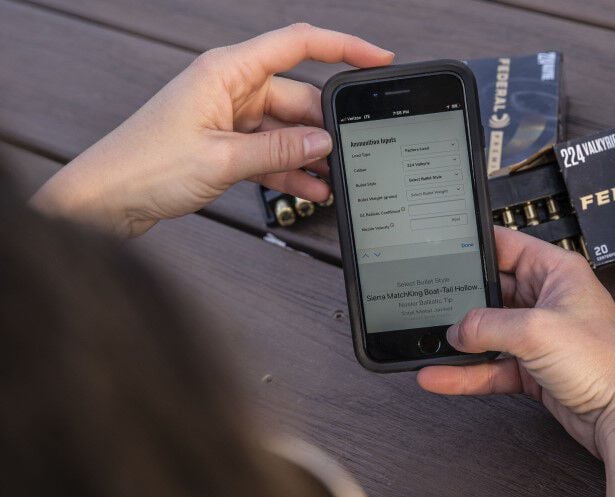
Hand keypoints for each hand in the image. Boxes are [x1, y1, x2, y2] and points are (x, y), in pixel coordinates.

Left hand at [31, 24, 393, 236]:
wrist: (105, 200)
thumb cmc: (143, 166)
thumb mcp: (222, 158)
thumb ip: (278, 150)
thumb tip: (321, 142)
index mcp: (226, 70)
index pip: (296, 43)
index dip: (342, 46)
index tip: (376, 58)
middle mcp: (229, 88)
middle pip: (296, 95)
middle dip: (322, 125)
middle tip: (349, 151)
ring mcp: (227, 117)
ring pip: (284, 129)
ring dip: (307, 155)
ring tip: (332, 179)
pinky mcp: (224, 144)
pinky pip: (269, 152)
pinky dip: (288, 170)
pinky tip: (309, 189)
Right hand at [418, 228, 614, 496]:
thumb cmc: (605, 362)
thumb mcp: (537, 330)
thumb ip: (488, 325)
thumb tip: (456, 330)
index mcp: (556, 271)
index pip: (506, 246)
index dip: (475, 246)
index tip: (443, 247)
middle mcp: (547, 299)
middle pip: (492, 291)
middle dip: (460, 300)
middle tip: (427, 301)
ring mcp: (540, 335)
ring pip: (488, 333)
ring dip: (460, 341)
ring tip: (426, 342)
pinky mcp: (533, 368)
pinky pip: (491, 366)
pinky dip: (466, 372)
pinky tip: (441, 375)